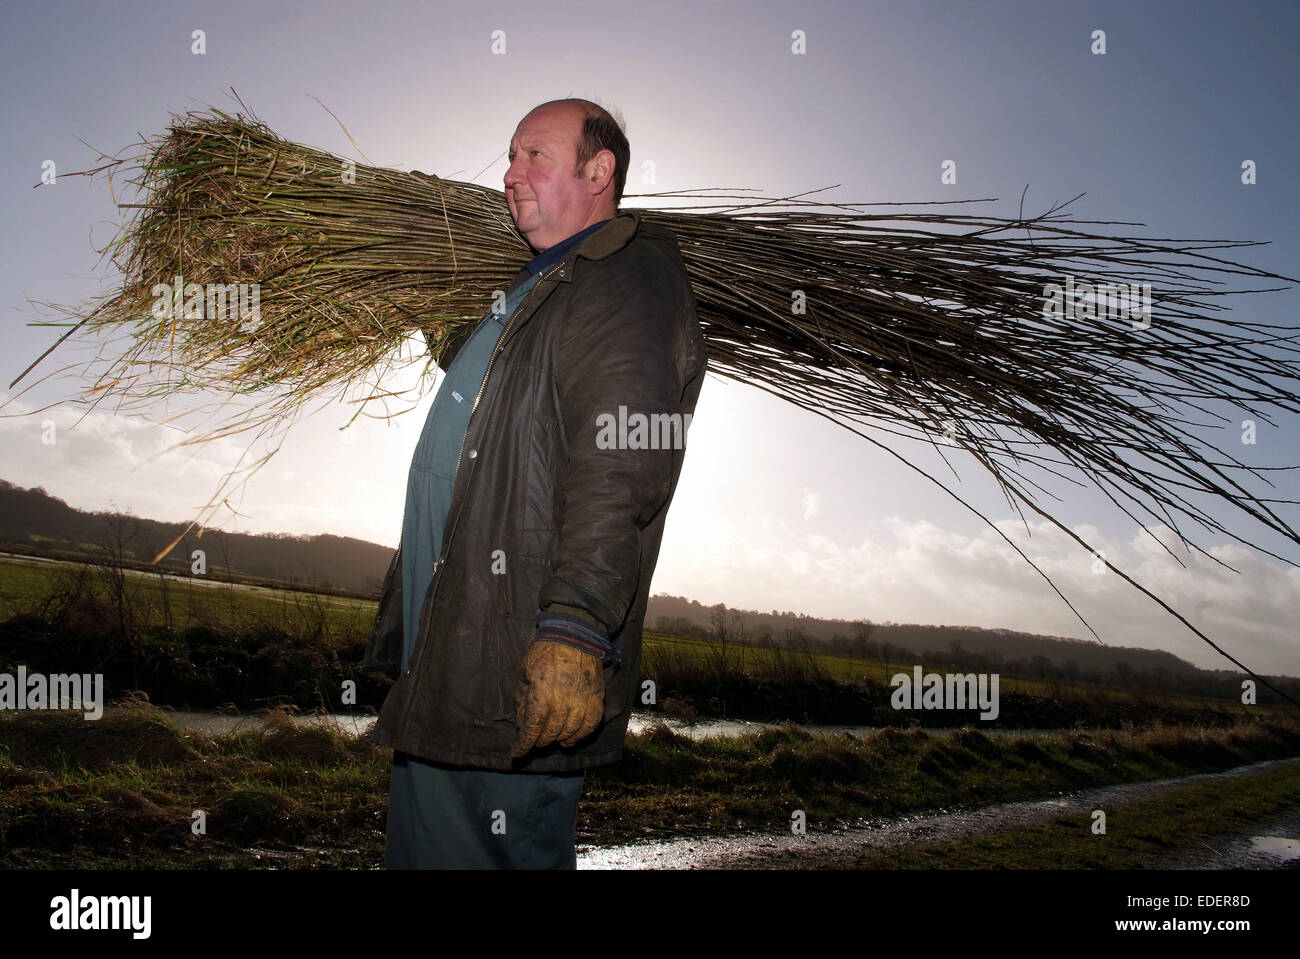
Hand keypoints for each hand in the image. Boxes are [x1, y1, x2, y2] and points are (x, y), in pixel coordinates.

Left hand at [512, 641, 603, 756]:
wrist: (574, 635)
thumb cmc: (544, 652)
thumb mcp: (524, 673)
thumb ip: (521, 700)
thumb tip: (521, 723)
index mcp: (542, 696)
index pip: (532, 730)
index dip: (523, 745)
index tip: (516, 753)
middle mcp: (563, 703)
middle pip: (550, 734)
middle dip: (538, 742)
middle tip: (533, 741)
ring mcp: (583, 702)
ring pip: (570, 733)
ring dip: (558, 740)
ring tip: (551, 740)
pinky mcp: (596, 699)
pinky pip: (590, 725)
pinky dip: (581, 735)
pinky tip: (572, 737)